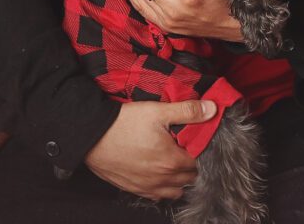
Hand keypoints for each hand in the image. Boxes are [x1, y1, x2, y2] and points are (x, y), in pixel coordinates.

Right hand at [85, 99, 213, 199]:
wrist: (91, 135)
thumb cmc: (125, 123)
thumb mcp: (159, 111)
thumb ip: (188, 111)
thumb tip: (212, 109)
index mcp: (170, 161)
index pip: (199, 163)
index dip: (201, 150)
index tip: (198, 139)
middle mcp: (160, 180)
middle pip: (189, 178)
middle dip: (193, 165)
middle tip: (188, 148)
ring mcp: (145, 187)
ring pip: (174, 191)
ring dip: (179, 179)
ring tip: (176, 160)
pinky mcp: (132, 189)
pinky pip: (156, 196)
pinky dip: (162, 187)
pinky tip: (159, 172)